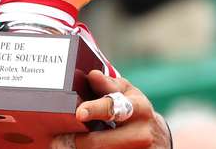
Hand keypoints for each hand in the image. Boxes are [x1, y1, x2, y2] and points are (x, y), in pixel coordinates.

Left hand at [51, 70, 170, 148]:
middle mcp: (142, 132)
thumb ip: (109, 85)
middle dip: (78, 142)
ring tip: (63, 145)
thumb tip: (92, 75)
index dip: (94, 110)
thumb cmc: (134, 109)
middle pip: (100, 142)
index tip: (79, 113)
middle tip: (57, 141)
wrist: (158, 136)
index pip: (112, 108)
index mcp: (138, 107)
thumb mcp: (126, 93)